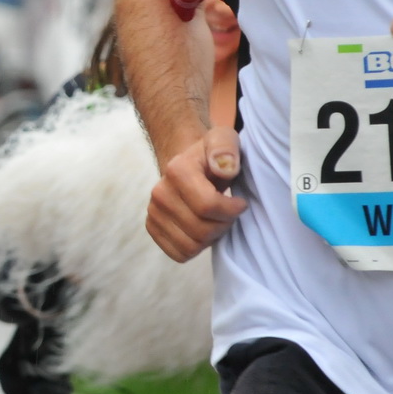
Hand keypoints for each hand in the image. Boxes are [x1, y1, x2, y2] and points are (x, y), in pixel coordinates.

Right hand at [146, 125, 245, 261]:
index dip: (231, 210)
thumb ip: (226, 148)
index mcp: (177, 170)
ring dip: (211, 238)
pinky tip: (202, 230)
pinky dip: (196, 249)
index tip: (240, 203)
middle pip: (200, 230)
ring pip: (190, 246)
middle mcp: (159, 193)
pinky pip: (179, 254)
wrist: (188, 165)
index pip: (208, 206)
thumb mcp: (225, 140)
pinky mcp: (152, 227)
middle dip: (223, 225)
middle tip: (229, 213)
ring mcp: (153, 212)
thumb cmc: (212, 155)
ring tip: (216, 221)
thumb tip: (224, 167)